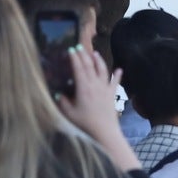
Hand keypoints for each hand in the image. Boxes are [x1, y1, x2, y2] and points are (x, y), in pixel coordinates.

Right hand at [60, 47, 132, 161]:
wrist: (105, 130)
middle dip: (84, 55)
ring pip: (103, 70)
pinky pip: (115, 82)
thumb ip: (63, 102)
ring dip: (99, 61)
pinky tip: (119, 69)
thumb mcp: (69, 113)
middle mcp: (96, 85)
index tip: (71, 50)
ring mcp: (105, 88)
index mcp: (84, 87)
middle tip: (79, 47)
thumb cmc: (85, 122)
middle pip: (90, 66)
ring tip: (95, 53)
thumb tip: (58, 94)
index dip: (75, 58)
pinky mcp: (112, 94)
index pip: (79, 69)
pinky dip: (117, 75)